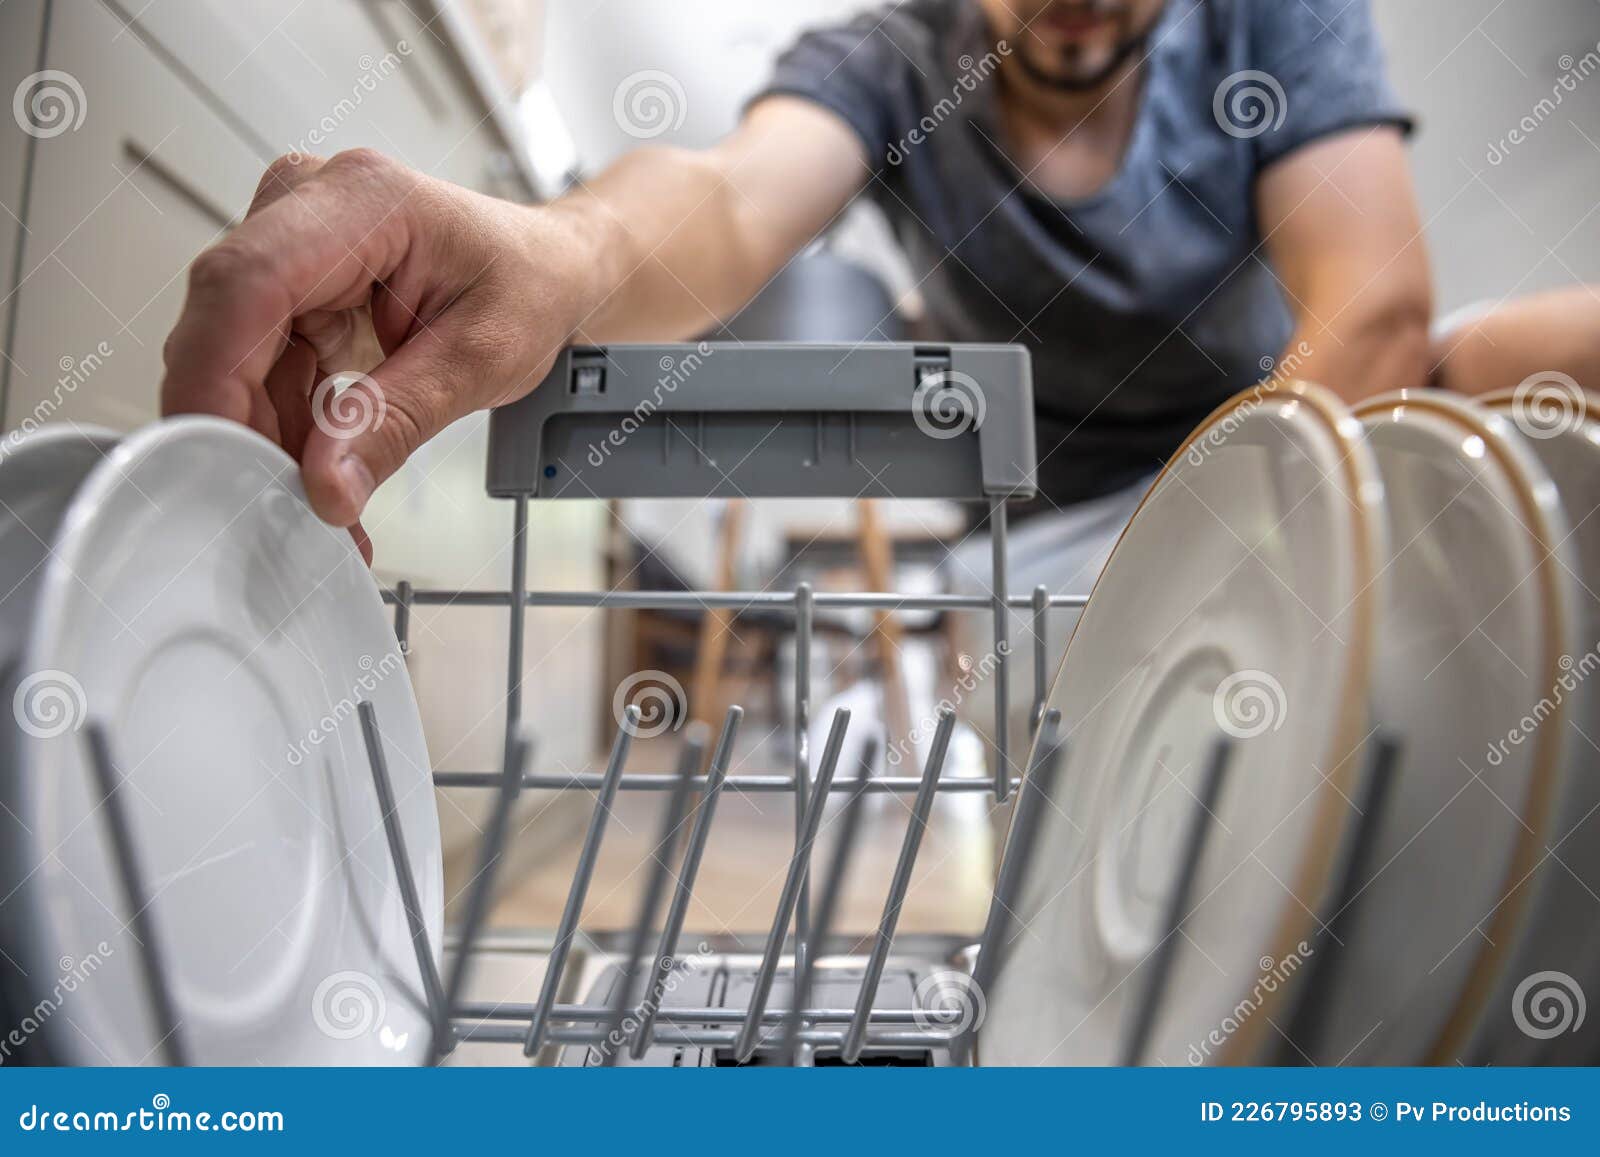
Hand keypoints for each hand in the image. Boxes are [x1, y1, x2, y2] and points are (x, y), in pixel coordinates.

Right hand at [161, 149, 590, 556]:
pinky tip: (322, 479)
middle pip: (226, 326)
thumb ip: (398, 418)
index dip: (216, 376)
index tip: (222, 460)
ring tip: (325, 509)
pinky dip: (286, 432)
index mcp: (362, 200)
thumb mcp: (483, 359)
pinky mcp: (289, 289)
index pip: (248, 283)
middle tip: (278, 512)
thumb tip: (325, 482)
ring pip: (233, 361)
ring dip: (267, 442)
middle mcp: (307, 206)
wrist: (544, 267)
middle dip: (243, 429)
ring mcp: (289, 245)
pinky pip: (260, 371)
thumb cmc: (528, 283)